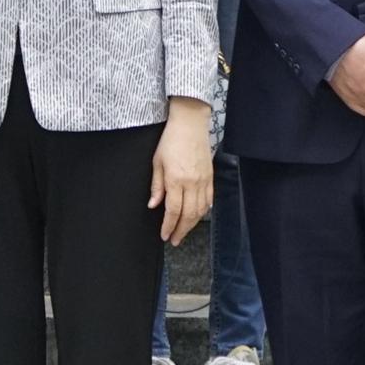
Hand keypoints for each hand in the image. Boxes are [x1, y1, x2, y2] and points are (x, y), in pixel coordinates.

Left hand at [150, 99, 213, 242]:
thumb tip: (153, 205)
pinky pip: (209, 200)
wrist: (190, 124)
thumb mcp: (157, 162)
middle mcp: (192, 183)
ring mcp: (203, 180)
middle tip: (174, 240)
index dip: (169, 226)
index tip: (165, 235)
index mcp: (176, 179)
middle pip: (188, 214)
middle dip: (181, 230)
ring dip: (192, 224)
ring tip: (183, 231)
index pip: (173, 210)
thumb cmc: (171, 140)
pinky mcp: (210, 177)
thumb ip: (156, 186)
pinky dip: (203, 211)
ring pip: (200, 210)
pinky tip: (197, 216)